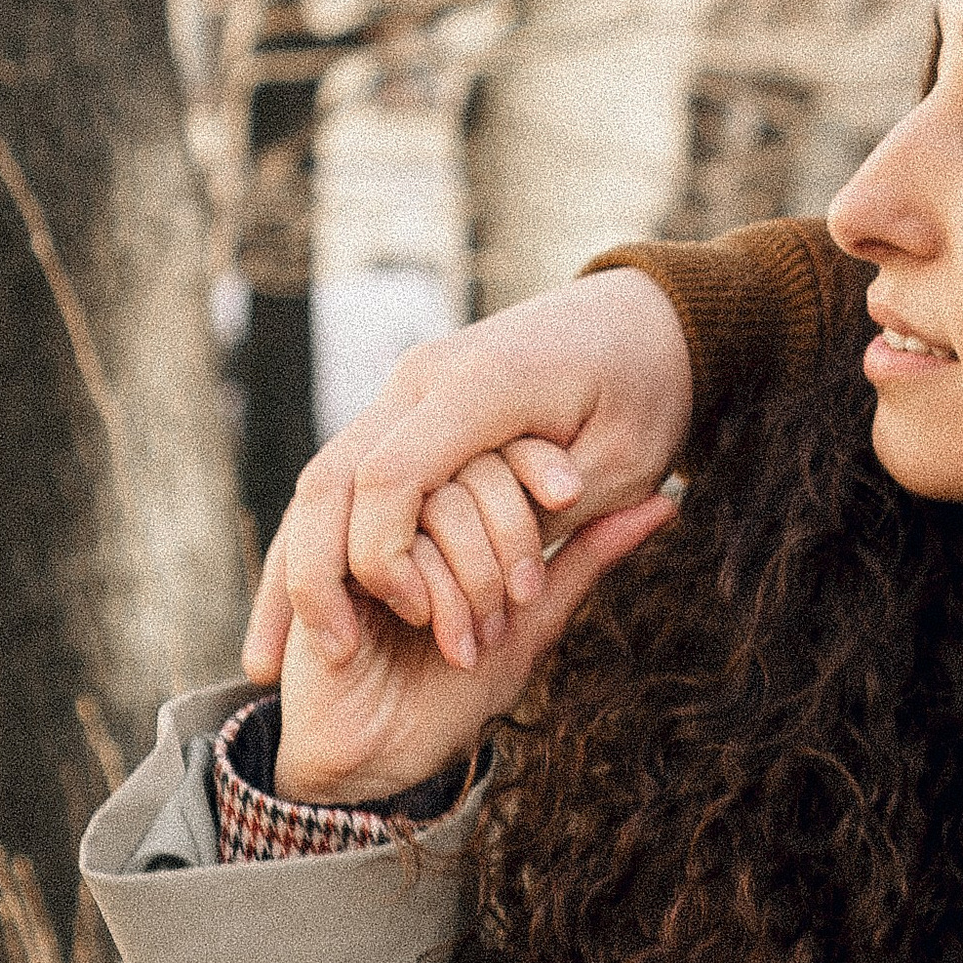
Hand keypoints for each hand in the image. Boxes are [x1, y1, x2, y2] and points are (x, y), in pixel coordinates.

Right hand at [244, 272, 694, 682]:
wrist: (640, 314)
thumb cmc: (646, 389)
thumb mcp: (632, 464)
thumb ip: (579, 526)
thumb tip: (553, 584)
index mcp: (482, 383)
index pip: (394, 478)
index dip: (392, 559)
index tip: (426, 621)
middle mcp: (426, 378)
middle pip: (336, 481)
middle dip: (350, 571)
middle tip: (384, 639)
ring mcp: (407, 389)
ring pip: (323, 481)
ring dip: (315, 567)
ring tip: (337, 648)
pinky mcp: (403, 407)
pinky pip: (339, 478)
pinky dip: (328, 544)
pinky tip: (330, 616)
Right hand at [272, 495, 671, 807]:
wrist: (369, 761)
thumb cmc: (450, 692)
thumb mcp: (534, 622)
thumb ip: (585, 559)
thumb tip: (666, 501)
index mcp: (454, 503)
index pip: (509, 444)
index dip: (542, 469)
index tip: (569, 499)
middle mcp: (405, 503)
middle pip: (476, 468)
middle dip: (509, 548)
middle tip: (511, 614)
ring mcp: (359, 527)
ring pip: (436, 502)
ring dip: (469, 580)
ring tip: (468, 643)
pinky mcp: (323, 559)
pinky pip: (388, 543)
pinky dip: (425, 591)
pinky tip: (428, 633)